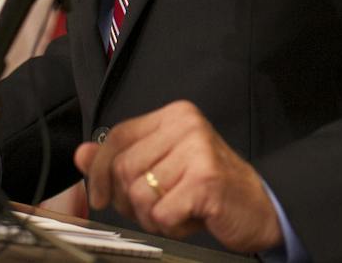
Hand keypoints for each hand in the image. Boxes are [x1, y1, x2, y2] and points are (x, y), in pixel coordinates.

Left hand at [73, 101, 281, 253]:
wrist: (260, 207)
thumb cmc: (209, 188)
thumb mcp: (163, 168)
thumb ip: (122, 159)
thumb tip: (81, 154)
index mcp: (174, 116)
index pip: (117, 137)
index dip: (99, 171)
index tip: (99, 196)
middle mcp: (186, 124)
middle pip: (124, 168)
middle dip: (131, 201)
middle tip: (158, 208)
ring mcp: (197, 149)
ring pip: (140, 194)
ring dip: (153, 217)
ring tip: (178, 211)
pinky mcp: (205, 178)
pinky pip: (161, 213)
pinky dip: (171, 226)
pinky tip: (191, 218)